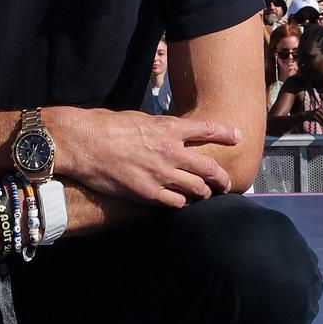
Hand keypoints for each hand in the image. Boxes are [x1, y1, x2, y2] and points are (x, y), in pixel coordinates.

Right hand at [59, 108, 238, 207]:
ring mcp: (162, 174)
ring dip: (204, 193)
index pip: (207, 129)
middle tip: (226, 182)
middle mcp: (171, 151)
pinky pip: (176, 204)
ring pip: (198, 189)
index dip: (226, 133)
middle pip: (210, 167)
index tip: (238, 136)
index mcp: (168, 128)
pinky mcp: (150, 193)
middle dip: (222, 177)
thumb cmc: (105, 126)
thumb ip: (158, 129)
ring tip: (204, 196)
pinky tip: (179, 203)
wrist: (84, 143)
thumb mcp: (138, 119)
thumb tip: (168, 135)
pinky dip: (181, 204)